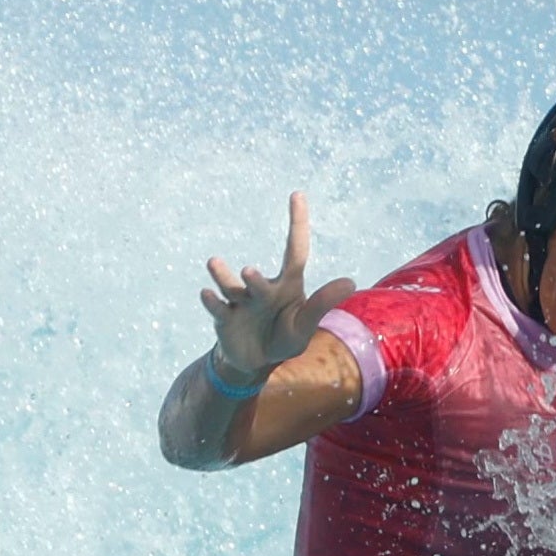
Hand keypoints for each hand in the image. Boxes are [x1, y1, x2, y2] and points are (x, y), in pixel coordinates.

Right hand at [198, 191, 355, 384]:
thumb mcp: (305, 324)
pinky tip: (206, 293)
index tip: (298, 194)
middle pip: (258, 280)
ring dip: (223, 276)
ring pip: (231, 287)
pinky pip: (217, 308)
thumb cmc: (285, 336)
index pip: (295, 249)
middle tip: (248, 272)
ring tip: (214, 262)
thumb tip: (350, 282)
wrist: (256, 360)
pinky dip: (211, 301)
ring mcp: (241, 302)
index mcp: (287, 285)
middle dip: (254, 279)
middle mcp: (262, 289)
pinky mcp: (224, 319)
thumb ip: (323, 303)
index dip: (298, 223)